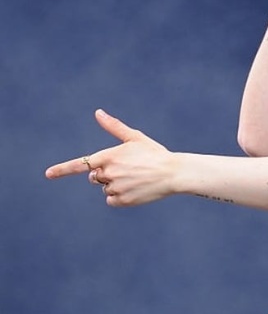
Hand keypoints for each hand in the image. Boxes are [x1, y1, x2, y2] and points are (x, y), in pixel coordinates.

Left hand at [45, 109, 176, 206]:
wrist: (173, 173)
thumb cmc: (154, 153)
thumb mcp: (135, 138)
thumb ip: (114, 127)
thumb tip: (98, 113)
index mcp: (109, 156)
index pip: (80, 164)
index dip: (62, 169)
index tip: (48, 174)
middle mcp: (109, 172)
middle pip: (94, 177)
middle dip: (104, 174)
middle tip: (126, 170)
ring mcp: (116, 187)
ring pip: (104, 189)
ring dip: (115, 185)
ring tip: (135, 179)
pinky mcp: (123, 200)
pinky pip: (111, 200)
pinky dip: (120, 197)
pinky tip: (135, 190)